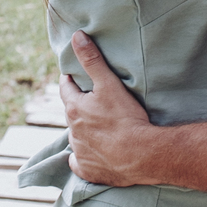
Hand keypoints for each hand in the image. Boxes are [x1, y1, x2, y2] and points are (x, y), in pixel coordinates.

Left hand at [61, 33, 156, 187]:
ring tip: (97, 126)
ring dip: (82, 130)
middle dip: (78, 106)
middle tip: (90, 101)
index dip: (70, 81)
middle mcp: (72, 131)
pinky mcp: (88, 170)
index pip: (65, 89)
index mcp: (74, 109)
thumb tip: (76, 37)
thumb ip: (92, 60)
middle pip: (71, 113)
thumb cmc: (125, 118)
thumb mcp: (109, 84)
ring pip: (76, 137)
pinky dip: (83, 158)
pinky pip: (79, 163)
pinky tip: (92, 155)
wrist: (140, 155)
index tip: (73, 77)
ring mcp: (79, 152)